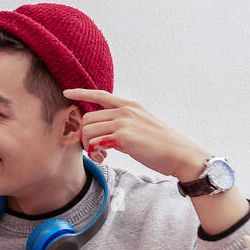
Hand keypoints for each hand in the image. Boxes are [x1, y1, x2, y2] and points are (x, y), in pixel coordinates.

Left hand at [63, 88, 210, 179]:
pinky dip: (94, 152)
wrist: (182, 154)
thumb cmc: (163, 144)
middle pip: (88, 118)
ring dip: (88, 146)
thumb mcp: (143, 126)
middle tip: (94, 150)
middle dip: (85, 136)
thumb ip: (124, 125)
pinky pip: (95, 143)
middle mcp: (125, 111)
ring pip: (87, 130)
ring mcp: (124, 122)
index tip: (67, 92)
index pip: (100, 95)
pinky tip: (104, 157)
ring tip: (100, 155)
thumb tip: (105, 136)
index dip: (81, 93)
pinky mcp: (123, 137)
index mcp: (130, 106)